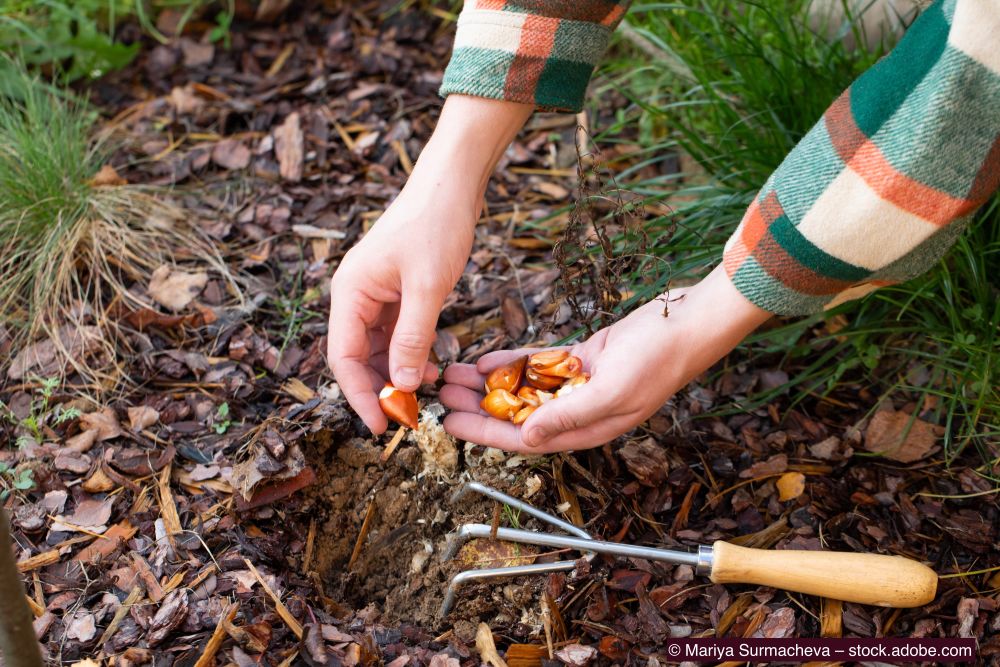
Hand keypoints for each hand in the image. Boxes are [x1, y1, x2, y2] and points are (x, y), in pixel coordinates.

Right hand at [327, 96, 532, 433]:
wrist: (452, 184)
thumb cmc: (436, 225)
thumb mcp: (428, 286)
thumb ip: (413, 336)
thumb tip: (403, 385)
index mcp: (350, 292)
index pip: (344, 357)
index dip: (359, 395)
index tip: (382, 425)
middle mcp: (355, 295)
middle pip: (357, 356)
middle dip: (379, 388)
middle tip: (406, 419)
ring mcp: (376, 292)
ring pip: (379, 347)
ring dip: (397, 373)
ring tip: (422, 398)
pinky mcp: (397, 290)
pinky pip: (397, 332)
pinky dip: (411, 353)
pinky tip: (431, 367)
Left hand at [440, 265, 770, 451]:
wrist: (685, 324)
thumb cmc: (656, 361)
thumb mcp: (611, 390)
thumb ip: (568, 415)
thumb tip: (527, 437)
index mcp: (584, 430)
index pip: (522, 438)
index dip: (483, 431)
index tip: (449, 423)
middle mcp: (577, 412)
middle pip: (515, 414)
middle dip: (477, 405)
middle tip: (442, 392)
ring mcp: (578, 385)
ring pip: (522, 389)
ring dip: (488, 383)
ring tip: (455, 373)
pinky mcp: (580, 360)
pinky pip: (538, 365)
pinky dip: (513, 362)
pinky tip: (485, 359)